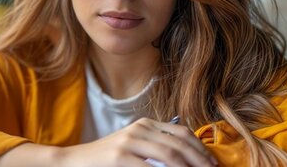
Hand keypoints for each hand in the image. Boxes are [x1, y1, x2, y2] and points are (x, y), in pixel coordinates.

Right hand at [57, 117, 217, 166]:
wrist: (74, 161)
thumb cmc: (107, 160)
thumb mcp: (134, 147)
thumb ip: (156, 148)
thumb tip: (186, 160)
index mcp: (146, 123)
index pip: (182, 132)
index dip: (200, 148)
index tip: (212, 163)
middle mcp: (140, 128)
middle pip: (179, 143)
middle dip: (199, 160)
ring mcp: (129, 142)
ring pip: (170, 155)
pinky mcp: (120, 157)